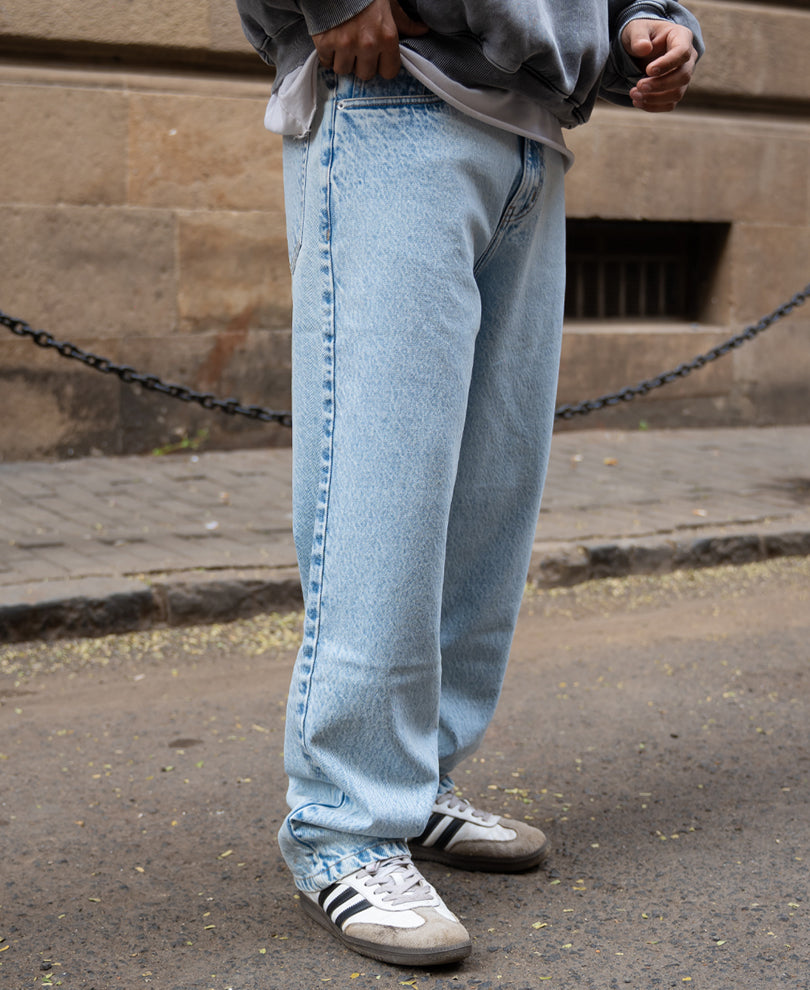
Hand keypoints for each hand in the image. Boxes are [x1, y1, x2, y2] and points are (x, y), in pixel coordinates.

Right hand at [312, 0, 427, 80]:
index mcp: (386, 37)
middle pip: (365, 75)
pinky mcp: (325, 43)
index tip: (377, 59)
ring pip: (344, 70)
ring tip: (343, 45)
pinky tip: (330, 43)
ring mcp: (345, 45)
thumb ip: (404, 22)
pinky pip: (326, 62)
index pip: (389, 72)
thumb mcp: (389, 3)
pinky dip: (327, 55)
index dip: (382, 66)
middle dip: (361, 64)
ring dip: (343, 60)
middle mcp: (367, 44)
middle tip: (358, 49)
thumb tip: (423, 30)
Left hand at [621, 19, 697, 112]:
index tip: (648, 70)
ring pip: (677, 93)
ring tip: (633, 94)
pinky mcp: (675, 90)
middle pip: (683, 76)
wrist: (641, 47)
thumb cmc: (641, 35)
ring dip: (654, 98)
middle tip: (638, 86)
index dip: (667, 64)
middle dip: (659, 85)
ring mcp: (683, 75)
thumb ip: (638, 37)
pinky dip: (653, 106)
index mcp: (682, 37)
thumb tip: (644, 48)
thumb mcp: (636, 29)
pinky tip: (637, 102)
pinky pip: (670, 104)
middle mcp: (688, 58)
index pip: (683, 53)